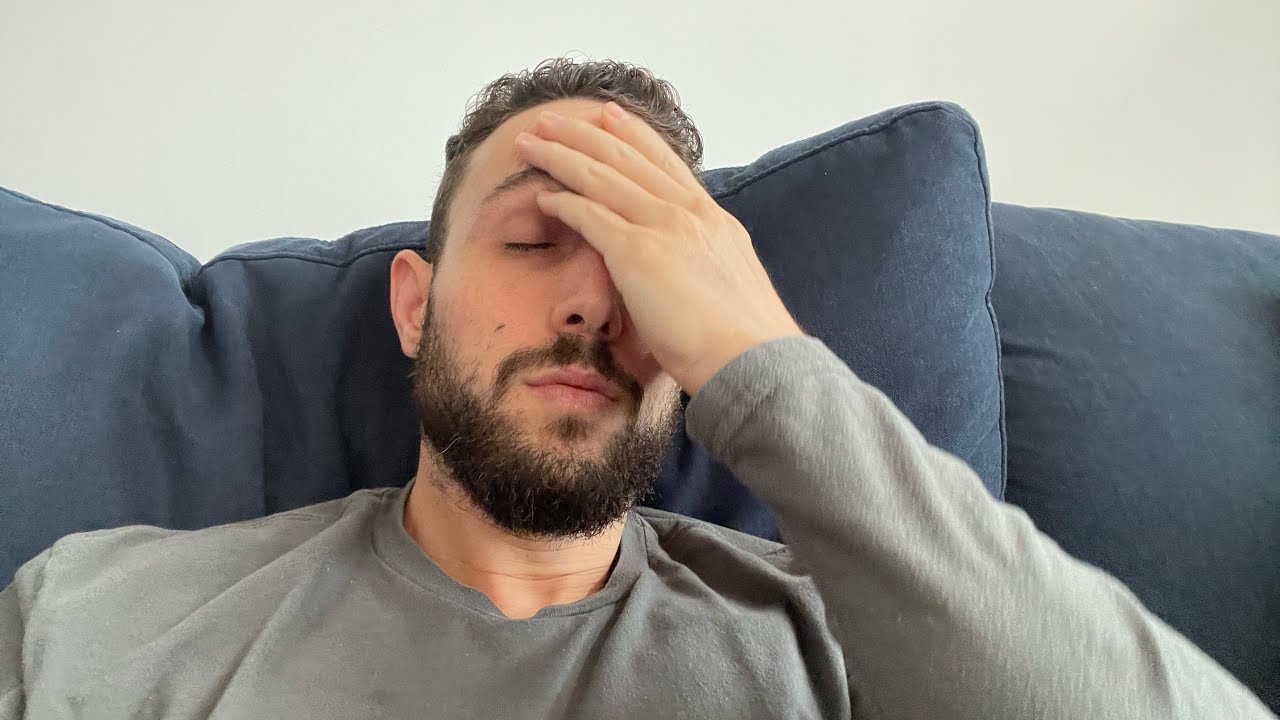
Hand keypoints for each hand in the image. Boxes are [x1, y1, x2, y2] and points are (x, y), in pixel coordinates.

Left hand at [516, 102, 803, 395]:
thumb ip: (700, 266)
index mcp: (713, 219)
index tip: (608, 114)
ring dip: (562, 154)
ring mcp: (663, 227)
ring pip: (602, 175)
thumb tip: (683, 274)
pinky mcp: (638, 252)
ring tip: (530, 140)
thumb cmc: (742, 343)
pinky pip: (590, 214)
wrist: (753, 359)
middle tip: (551, 117)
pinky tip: (542, 194)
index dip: (633, 135)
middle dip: (584, 132)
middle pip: (626, 157)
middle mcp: (689, 212)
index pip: (665, 162)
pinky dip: (563, 200)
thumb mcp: (727, 285)